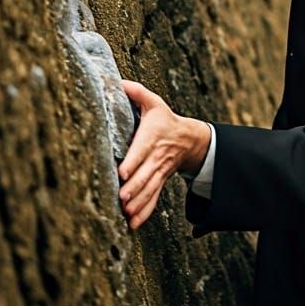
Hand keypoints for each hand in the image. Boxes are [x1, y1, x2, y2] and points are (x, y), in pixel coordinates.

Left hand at [118, 80, 211, 229]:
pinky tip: (133, 224)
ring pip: (150, 189)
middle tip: (122, 198)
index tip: (123, 173)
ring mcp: (159, 172)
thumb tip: (115, 82)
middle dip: (134, 187)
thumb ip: (135, 92)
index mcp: (152, 136)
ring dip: (138, 203)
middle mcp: (156, 156)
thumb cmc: (164, 119)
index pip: (142, 149)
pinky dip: (144, 212)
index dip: (134, 161)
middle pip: (146, 174)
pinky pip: (154, 199)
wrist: (188, 139)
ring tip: (126, 213)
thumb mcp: (153, 102)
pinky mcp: (159, 182)